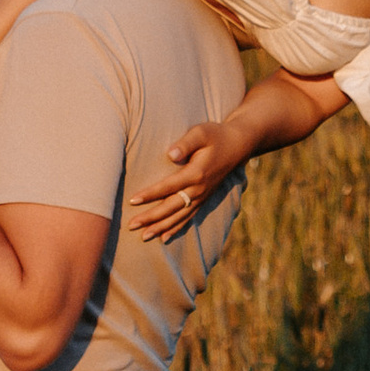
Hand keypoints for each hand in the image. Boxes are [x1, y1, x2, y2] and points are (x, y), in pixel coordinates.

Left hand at [128, 114, 246, 243]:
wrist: (238, 145)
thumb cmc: (215, 135)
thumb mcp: (201, 133)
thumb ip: (185, 143)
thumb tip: (170, 154)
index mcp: (196, 173)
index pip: (168, 187)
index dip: (150, 194)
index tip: (132, 200)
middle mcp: (199, 189)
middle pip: (171, 207)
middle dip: (151, 217)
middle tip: (131, 225)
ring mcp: (202, 196)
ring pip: (179, 216)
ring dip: (161, 227)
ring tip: (144, 236)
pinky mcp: (203, 199)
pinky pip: (188, 217)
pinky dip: (176, 228)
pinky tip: (164, 238)